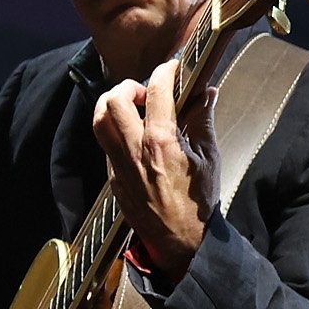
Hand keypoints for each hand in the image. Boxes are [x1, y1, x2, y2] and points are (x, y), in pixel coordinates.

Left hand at [93, 70, 217, 281]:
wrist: (180, 240)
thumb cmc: (198, 202)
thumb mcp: (209, 158)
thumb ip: (203, 121)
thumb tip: (206, 94)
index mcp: (162, 143)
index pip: (156, 91)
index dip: (165, 72)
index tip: (173, 67)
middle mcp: (134, 149)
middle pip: (113, 100)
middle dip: (130, 87)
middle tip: (147, 93)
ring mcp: (119, 163)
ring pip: (99, 119)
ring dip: (113, 105)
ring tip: (134, 108)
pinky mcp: (113, 176)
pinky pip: (105, 142)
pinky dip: (115, 129)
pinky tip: (134, 134)